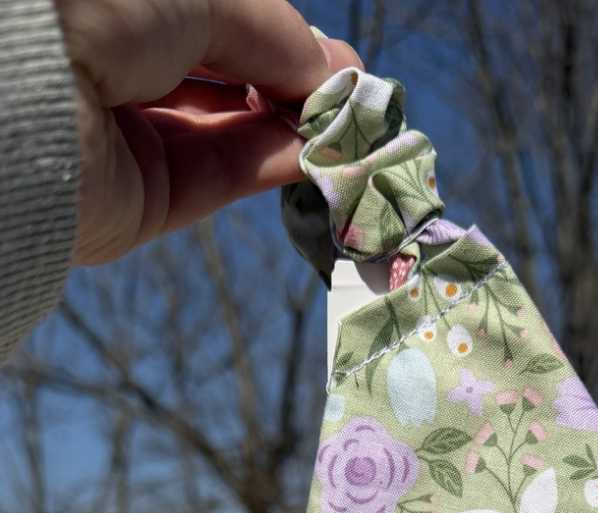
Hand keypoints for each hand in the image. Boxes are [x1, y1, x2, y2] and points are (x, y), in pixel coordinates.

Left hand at [55, 0, 361, 264]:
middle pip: (227, 82)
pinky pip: (217, 177)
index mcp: (122, 12)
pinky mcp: (139, 200)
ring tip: (350, 129)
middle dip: (294, 87)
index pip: (217, 26)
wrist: (26, 87)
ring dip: (294, 129)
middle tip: (356, 99)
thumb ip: (273, 34)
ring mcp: (129, 137)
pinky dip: (271, 163)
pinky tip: (317, 153)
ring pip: (229, 134)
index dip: (282, 42)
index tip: (341, 63)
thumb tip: (330, 73)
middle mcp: (118, 67)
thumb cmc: (101, 5)